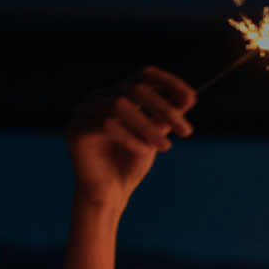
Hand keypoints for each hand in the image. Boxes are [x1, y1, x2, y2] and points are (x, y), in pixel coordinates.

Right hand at [65, 66, 195, 204]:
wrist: (110, 193)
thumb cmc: (131, 163)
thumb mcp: (156, 135)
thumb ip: (168, 116)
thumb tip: (189, 97)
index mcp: (118, 94)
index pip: (143, 75)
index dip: (168, 82)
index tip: (191, 98)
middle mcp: (99, 97)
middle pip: (135, 89)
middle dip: (165, 109)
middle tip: (187, 131)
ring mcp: (85, 112)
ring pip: (119, 104)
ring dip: (148, 126)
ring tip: (166, 147)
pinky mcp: (76, 131)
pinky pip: (105, 124)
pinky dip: (130, 137)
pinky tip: (143, 151)